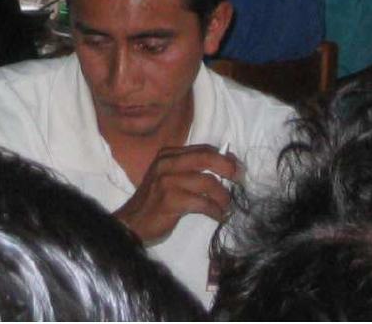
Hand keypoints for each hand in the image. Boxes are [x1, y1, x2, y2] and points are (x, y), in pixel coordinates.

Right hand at [114, 143, 239, 243]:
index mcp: (168, 155)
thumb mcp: (170, 179)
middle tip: (240, 180)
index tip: (238, 168)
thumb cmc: (154, 202)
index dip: (224, 157)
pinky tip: (219, 216)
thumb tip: (225, 164)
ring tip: (227, 206)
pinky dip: (215, 210)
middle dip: (228, 168)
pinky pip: (202, 203)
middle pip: (206, 158)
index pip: (203, 149)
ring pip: (207, 182)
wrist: (131, 223)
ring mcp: (167, 181)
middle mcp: (167, 163)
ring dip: (223, 196)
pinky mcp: (170, 200)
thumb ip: (191, 170)